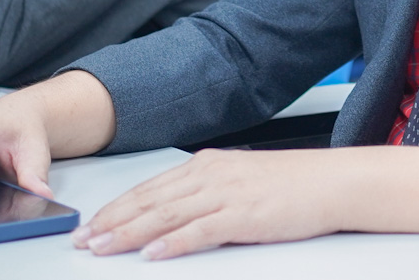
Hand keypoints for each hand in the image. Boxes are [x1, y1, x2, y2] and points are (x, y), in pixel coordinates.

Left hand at [75, 146, 418, 260]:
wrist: (336, 182)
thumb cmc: (294, 185)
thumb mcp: (242, 181)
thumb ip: (208, 193)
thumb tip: (175, 215)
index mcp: (208, 164)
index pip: (151, 187)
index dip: (117, 207)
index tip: (91, 224)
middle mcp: (211, 175)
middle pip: (150, 201)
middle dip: (111, 222)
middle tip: (82, 239)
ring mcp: (227, 194)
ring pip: (166, 216)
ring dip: (129, 234)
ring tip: (103, 248)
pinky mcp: (245, 216)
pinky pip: (200, 231)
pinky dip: (173, 243)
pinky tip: (152, 253)